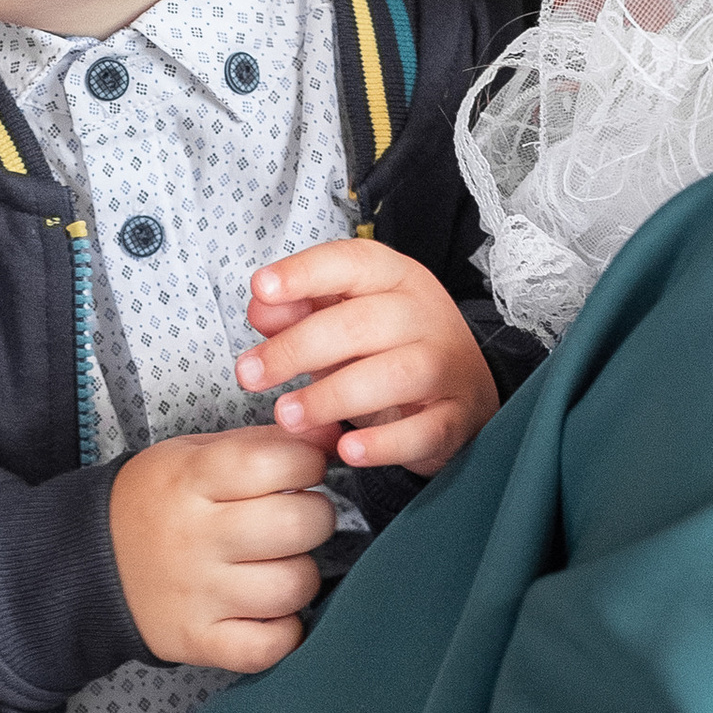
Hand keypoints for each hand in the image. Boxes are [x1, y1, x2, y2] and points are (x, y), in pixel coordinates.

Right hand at [109, 426, 336, 671]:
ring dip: (300, 574)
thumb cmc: (156, 505)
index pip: (277, 461)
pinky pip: (268, 646)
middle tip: (295, 519)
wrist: (88, 564)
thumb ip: (262, 442)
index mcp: (191, 480)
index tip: (303, 469)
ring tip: (279, 564)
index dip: (308, 462)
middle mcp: (193, 536)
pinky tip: (269, 611)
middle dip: (314, 518)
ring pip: (292, 587)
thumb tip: (329, 436)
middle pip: (296, 525)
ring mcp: (196, 593)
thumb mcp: (194, 454)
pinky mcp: (198, 639)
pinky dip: (283, 632)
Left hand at [237, 239, 498, 472]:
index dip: (304, 273)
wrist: (463, 392)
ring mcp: (446, 366)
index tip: (261, 289)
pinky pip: (422, 431)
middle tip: (249, 374)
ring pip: (394, 375)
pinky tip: (346, 450)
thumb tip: (260, 307)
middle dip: (297, 347)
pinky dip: (383, 444)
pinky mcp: (454, 418)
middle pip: (361, 323)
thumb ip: (300, 312)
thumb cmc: (389, 350)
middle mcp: (425, 315)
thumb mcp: (342, 322)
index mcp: (395, 278)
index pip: (351, 262)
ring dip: (332, 396)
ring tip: (287, 415)